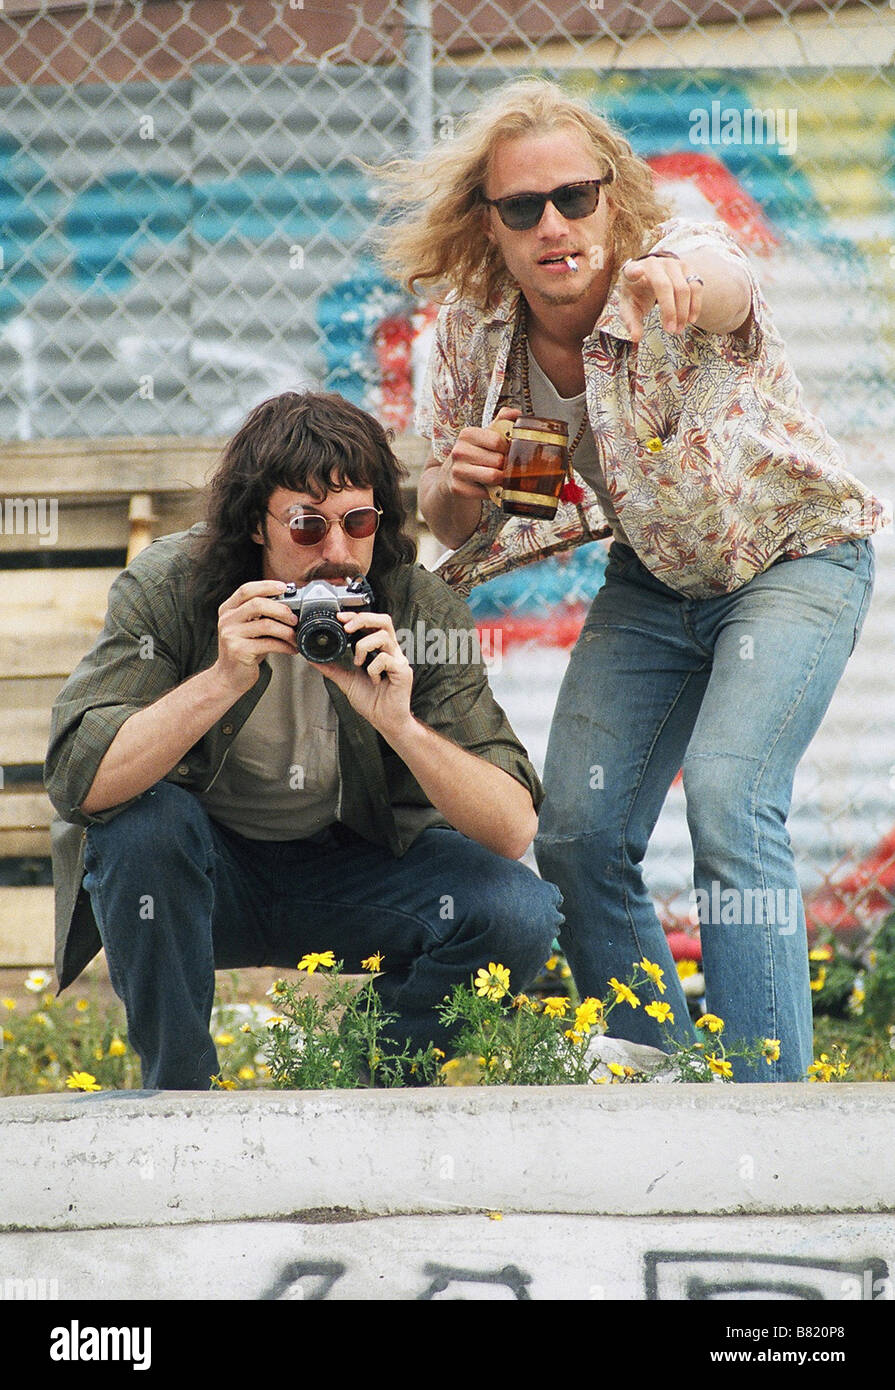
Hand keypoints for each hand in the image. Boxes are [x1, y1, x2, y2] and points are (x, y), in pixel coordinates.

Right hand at [212, 580, 296, 695]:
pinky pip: (268, 643)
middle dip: (281, 609)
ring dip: (287, 630)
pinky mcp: (238, 651)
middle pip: (257, 604)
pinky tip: (291, 649)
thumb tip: (290, 604)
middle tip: (294, 618)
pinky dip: (285, 646)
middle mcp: (227, 620)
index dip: (266, 586)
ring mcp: (230, 635)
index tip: (284, 587)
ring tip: (296, 636)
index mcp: (228, 609)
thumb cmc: (243, 650)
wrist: (228, 677)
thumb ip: (261, 614)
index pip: (246, 590)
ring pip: (266, 624)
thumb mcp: (248, 628)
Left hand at [309, 609, 413, 738]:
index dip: (356, 617)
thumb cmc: (372, 701)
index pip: (372, 623)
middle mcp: (391, 651)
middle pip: (384, 620)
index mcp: (380, 650)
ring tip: (358, 662)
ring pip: (383, 636)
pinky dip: (373, 668)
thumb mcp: (346, 680)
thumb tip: (312, 658)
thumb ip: (332, 667)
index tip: (340, 618)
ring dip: (364, 646)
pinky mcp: (403, 672)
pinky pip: (386, 659)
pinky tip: (373, 679)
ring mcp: (398, 660)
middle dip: (363, 619)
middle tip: (347, 628)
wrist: (384, 721)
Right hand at [442, 405, 519, 499]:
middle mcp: (459, 451)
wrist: (451, 476)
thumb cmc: (473, 455)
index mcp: (467, 434)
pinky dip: (493, 492)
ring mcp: (457, 471)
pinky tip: (488, 487)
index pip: (498, 441)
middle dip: (505, 465)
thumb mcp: (486, 435)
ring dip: (501, 479)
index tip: (505, 451)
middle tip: (501, 466)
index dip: (507, 448)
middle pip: (498, 460)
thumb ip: (502, 421)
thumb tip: (516, 413)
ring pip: (493, 476)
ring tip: (497, 476)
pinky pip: (487, 492)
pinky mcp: (458, 489)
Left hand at [618, 255, 702, 343]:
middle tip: (671, 331)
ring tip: (679, 329)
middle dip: (670, 311)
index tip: (637, 272)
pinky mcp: (687, 267)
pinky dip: (695, 305)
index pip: (632, 270)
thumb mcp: (629, 309)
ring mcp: (672, 263)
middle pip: (666, 286)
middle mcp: (654, 263)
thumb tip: (636, 338)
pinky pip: (696, 286)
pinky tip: (690, 320)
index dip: (635, 271)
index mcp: (633, 272)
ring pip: (684, 288)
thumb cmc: (637, 295)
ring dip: (684, 311)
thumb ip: (631, 322)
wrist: (650, 278)